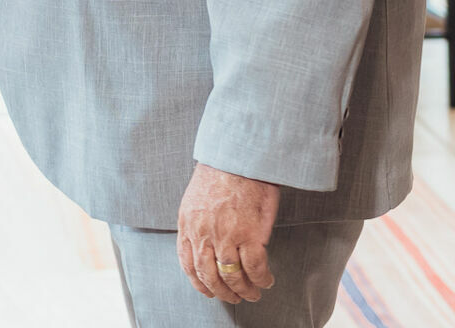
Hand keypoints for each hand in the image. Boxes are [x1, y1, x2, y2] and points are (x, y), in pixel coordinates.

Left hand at [176, 162, 279, 304]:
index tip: (208, 290)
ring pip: (231, 276)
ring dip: (243, 290)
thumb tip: (204, 240)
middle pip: (209, 276)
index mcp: (188, 224)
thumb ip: (197, 221)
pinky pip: (256, 268)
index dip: (199, 282)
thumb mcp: (197, 196)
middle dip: (222, 292)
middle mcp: (203, 234)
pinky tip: (267, 281)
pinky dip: (261, 279)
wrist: (240, 155)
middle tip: (233, 298)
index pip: (188, 264)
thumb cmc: (222, 170)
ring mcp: (226, 236)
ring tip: (252, 294)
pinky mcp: (250, 235)